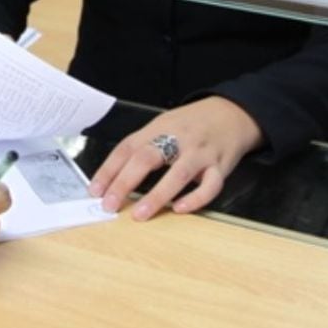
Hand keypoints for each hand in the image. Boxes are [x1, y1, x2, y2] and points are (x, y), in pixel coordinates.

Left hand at [89, 97, 263, 220]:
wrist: (232, 113)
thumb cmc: (191, 124)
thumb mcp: (164, 126)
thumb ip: (143, 148)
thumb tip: (114, 179)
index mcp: (158, 128)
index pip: (128, 147)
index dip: (108, 169)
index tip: (95, 190)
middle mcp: (178, 138)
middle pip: (148, 157)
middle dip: (125, 182)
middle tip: (110, 204)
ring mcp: (200, 153)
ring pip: (179, 173)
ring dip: (157, 195)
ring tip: (140, 214)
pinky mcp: (221, 166)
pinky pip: (210, 185)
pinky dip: (195, 199)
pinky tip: (180, 209)